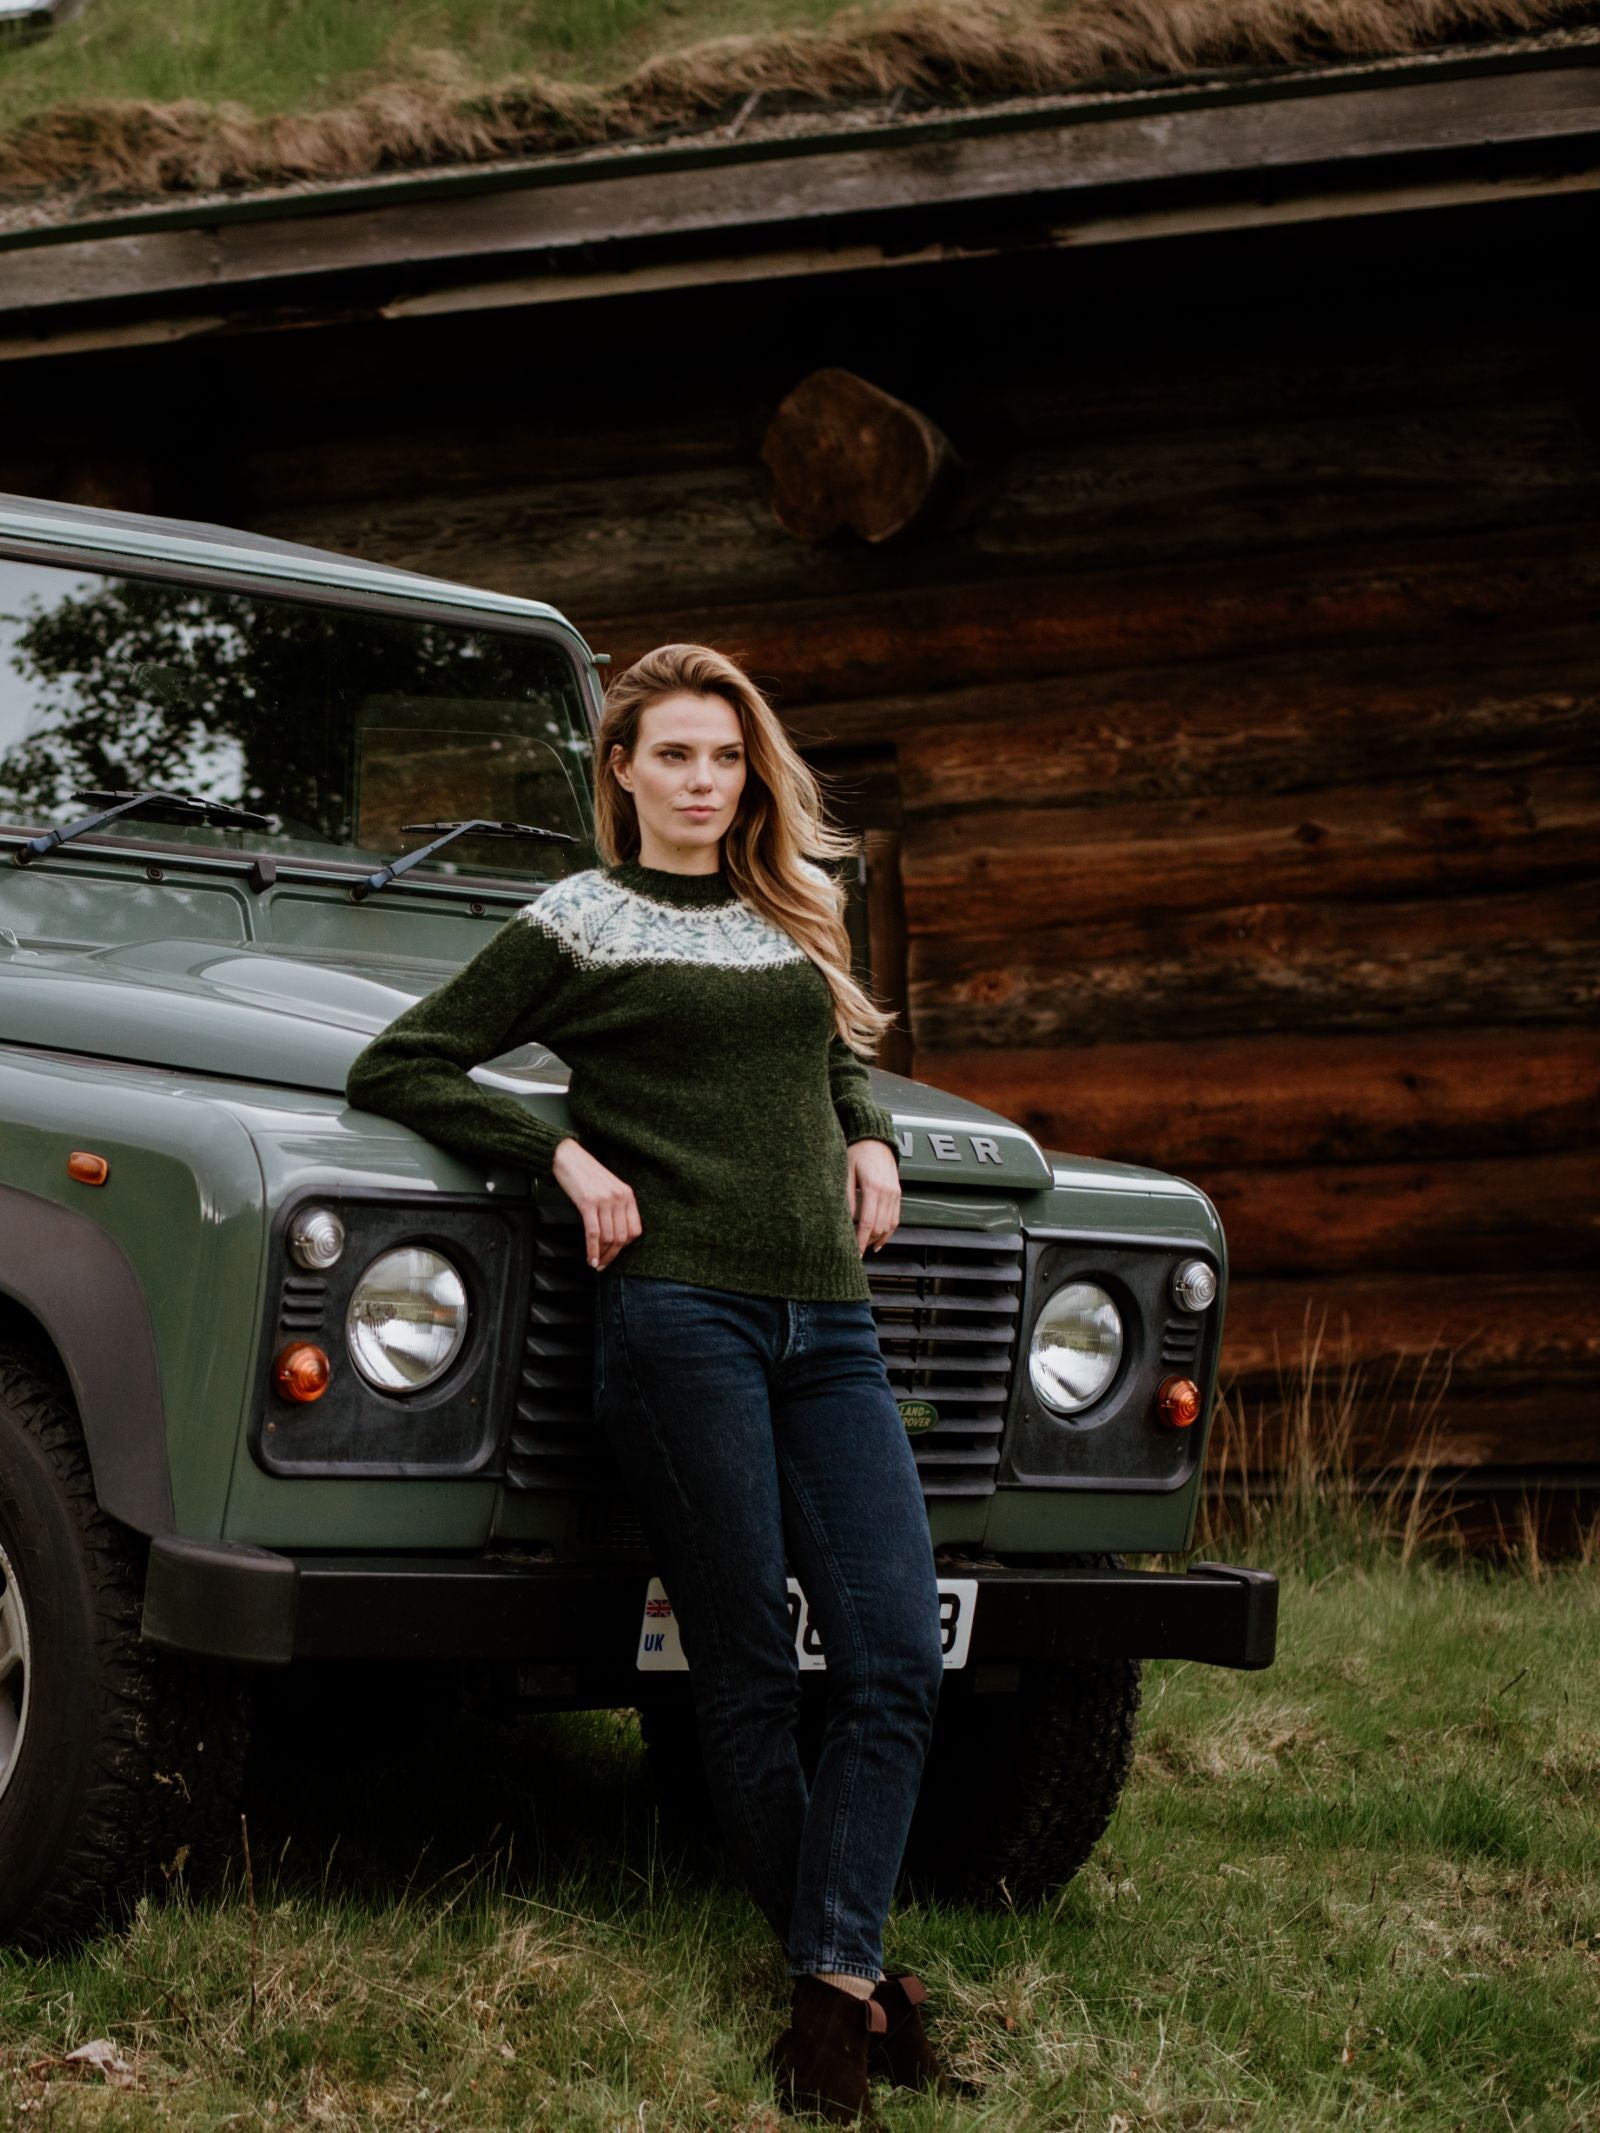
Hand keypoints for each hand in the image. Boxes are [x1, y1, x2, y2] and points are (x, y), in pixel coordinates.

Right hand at [551, 1137, 641, 1269]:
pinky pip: (593, 1233)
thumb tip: (615, 1234)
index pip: (635, 1230)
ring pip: (608, 1238)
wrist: (567, 1157)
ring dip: (602, 1255)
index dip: (625, 1247)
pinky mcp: (588, 1202)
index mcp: (627, 1194)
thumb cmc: (586, 1172)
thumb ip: (616, 1206)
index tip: (615, 1253)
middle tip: (604, 1264)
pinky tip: (590, 1257)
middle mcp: (619, 1198)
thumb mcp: (609, 1187)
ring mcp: (604, 1200)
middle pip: (622, 1237)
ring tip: (595, 1262)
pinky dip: (592, 1249)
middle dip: (613, 1255)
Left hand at [847, 1138, 900, 1257]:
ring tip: (864, 1248)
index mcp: (873, 1187)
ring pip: (889, 1225)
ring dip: (877, 1239)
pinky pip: (895, 1218)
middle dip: (867, 1243)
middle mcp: (887, 1192)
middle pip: (879, 1227)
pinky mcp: (898, 1193)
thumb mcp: (846, 1172)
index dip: (860, 1241)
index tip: (854, 1254)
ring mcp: (895, 1193)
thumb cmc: (857, 1152)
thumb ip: (846, 1197)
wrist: (875, 1138)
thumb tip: (845, 1220)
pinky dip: (888, 1232)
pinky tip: (878, 1241)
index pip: (867, 1223)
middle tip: (855, 1253)